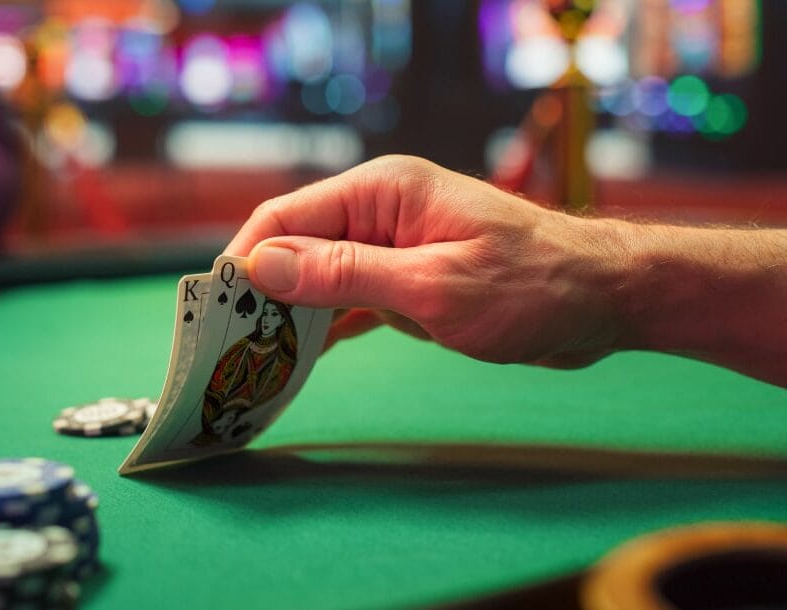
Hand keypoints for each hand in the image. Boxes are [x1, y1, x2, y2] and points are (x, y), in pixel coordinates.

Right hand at [224, 155, 623, 367]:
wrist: (604, 301)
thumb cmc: (531, 287)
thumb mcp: (431, 286)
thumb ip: (344, 274)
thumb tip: (260, 265)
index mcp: (381, 191)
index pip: (285, 218)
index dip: (244, 262)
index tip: (214, 312)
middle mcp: (380, 210)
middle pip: (296, 247)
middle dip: (262, 293)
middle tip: (230, 348)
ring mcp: (393, 244)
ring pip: (319, 277)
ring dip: (292, 315)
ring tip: (256, 359)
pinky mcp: (407, 277)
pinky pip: (350, 298)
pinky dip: (327, 326)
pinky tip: (302, 356)